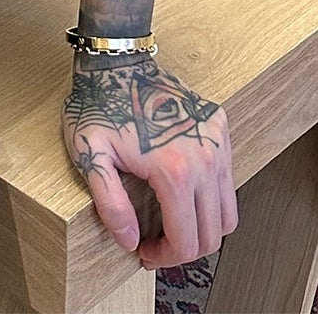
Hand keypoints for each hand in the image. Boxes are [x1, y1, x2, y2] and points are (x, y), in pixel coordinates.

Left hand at [61, 55, 237, 267]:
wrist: (117, 59)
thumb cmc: (99, 104)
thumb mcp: (90, 155)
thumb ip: (110, 205)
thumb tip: (131, 241)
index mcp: (175, 170)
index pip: (186, 241)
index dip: (165, 258)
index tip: (145, 252)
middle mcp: (206, 157)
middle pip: (213, 234)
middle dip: (185, 249)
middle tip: (156, 244)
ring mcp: (217, 140)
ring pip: (227, 210)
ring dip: (202, 227)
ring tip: (171, 223)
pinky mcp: (220, 126)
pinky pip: (227, 178)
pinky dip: (211, 197)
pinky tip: (182, 193)